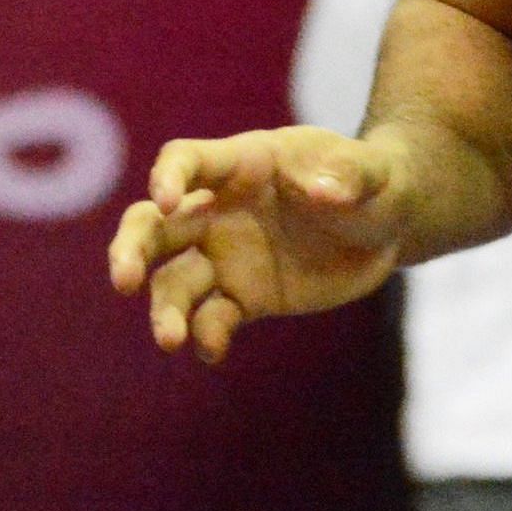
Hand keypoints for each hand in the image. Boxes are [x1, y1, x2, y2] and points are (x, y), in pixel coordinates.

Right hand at [106, 127, 406, 362]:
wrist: (387, 224)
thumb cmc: (373, 180)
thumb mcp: (371, 171)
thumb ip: (349, 176)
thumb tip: (324, 191)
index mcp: (242, 164)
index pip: (186, 161)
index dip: (169, 176)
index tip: (165, 200)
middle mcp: (219, 210)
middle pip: (153, 225)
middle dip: (132, 249)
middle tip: (124, 281)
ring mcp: (227, 256)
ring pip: (175, 282)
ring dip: (165, 310)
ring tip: (171, 339)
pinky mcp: (245, 297)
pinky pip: (212, 318)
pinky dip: (207, 334)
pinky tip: (213, 349)